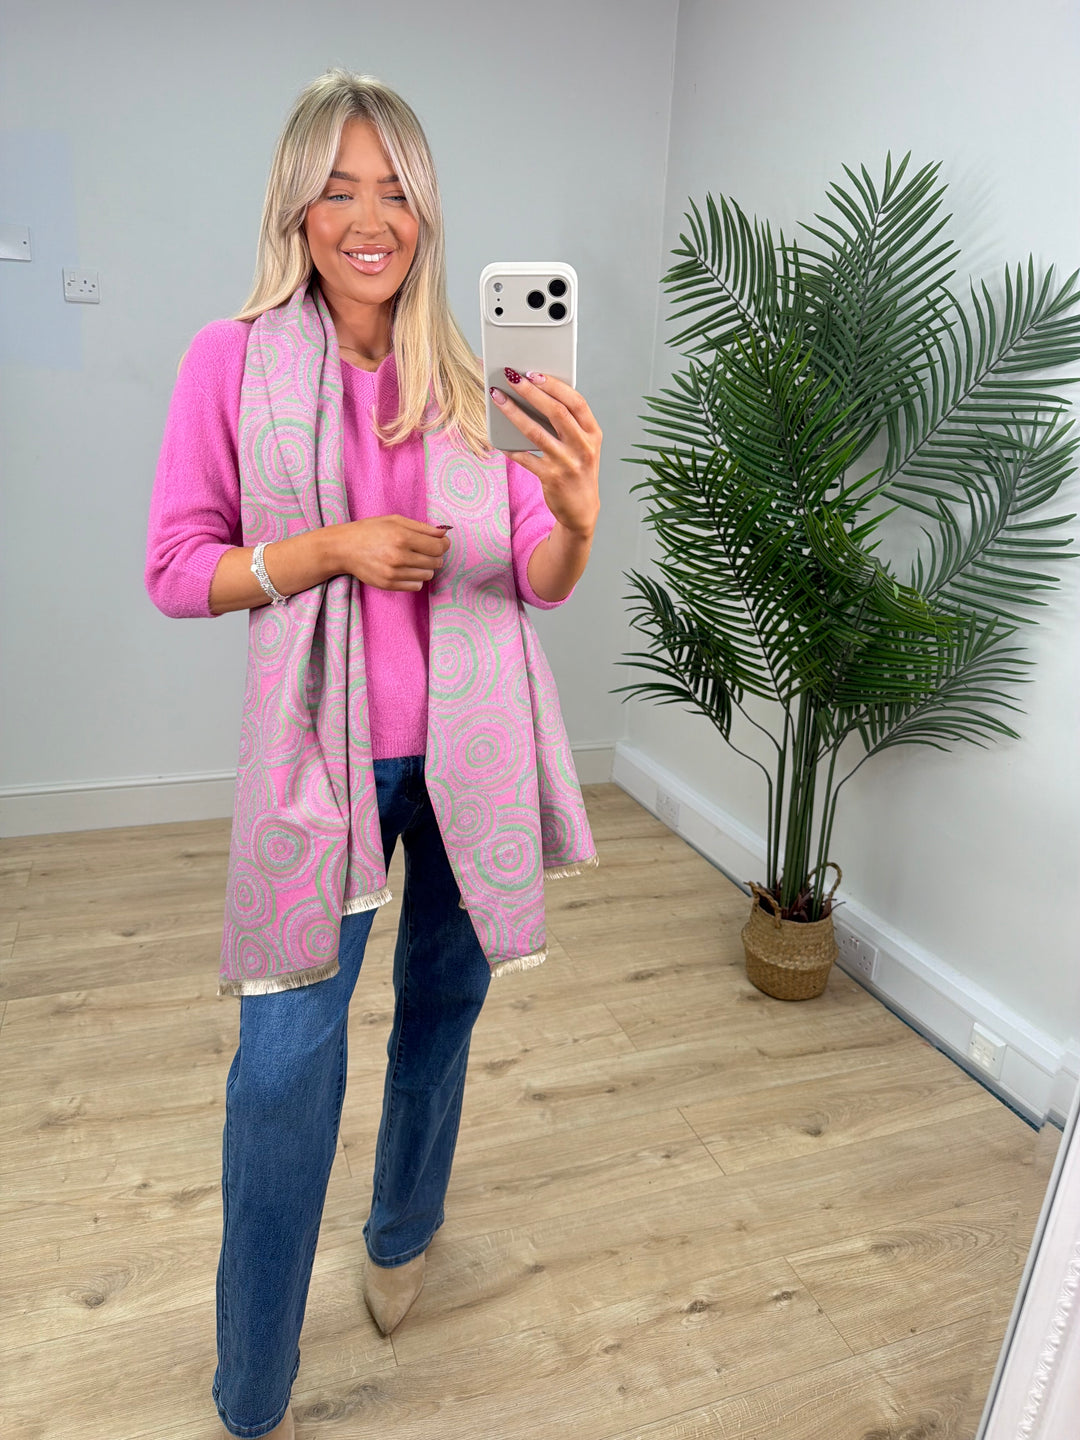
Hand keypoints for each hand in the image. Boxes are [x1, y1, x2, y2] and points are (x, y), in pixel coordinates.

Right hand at [331, 515, 450, 591]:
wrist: (343, 548)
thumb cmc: (370, 530)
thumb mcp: (395, 520)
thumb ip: (422, 527)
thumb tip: (444, 533)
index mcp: (402, 537)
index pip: (438, 547)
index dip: (444, 545)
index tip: (441, 543)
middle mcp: (398, 556)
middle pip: (435, 562)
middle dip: (435, 556)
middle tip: (425, 550)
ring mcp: (393, 573)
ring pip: (427, 575)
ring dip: (425, 568)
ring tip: (413, 559)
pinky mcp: (388, 585)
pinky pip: (416, 586)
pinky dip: (415, 578)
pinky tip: (406, 570)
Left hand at [490, 369, 601, 537]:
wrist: (582, 510)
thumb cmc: (578, 469)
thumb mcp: (583, 445)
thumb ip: (569, 423)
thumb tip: (536, 394)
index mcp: (593, 433)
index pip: (576, 402)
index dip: (555, 385)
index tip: (535, 373)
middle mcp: (583, 447)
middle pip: (556, 412)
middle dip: (531, 392)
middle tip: (512, 377)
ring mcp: (567, 463)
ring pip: (536, 432)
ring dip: (514, 412)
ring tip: (498, 397)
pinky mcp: (551, 478)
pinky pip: (526, 458)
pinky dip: (510, 448)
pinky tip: (498, 438)